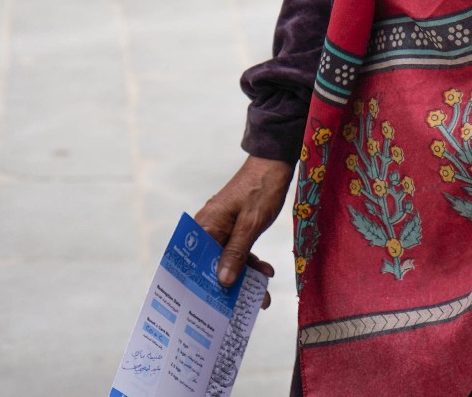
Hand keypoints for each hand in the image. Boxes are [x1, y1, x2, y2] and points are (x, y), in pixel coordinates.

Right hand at [194, 156, 291, 305]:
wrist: (274, 164)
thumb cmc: (260, 190)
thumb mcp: (250, 224)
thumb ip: (236, 252)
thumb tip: (223, 281)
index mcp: (206, 226)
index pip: (197, 263)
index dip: (204, 285)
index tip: (213, 307)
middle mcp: (209, 228)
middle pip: (214, 264)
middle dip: (231, 286)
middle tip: (247, 306)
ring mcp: (221, 227)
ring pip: (229, 260)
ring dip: (246, 276)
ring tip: (262, 294)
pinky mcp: (234, 227)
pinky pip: (238, 250)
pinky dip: (251, 262)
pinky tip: (265, 272)